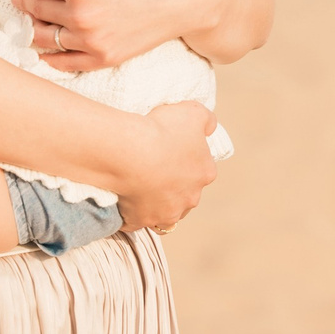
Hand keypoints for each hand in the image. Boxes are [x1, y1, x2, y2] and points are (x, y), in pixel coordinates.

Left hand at [16, 0, 225, 71]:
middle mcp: (81, 16)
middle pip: (36, 10)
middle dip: (24, 1)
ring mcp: (92, 40)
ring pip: (45, 38)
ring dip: (32, 29)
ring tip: (31, 20)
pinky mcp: (104, 58)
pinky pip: (65, 63)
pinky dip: (49, 57)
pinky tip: (44, 50)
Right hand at [115, 101, 217, 229]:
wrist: (130, 152)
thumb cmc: (162, 130)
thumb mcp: (192, 112)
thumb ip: (207, 120)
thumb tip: (210, 128)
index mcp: (205, 173)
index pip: (201, 170)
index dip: (187, 161)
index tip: (170, 151)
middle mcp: (189, 199)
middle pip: (185, 194)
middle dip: (174, 185)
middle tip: (154, 168)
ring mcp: (165, 213)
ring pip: (166, 212)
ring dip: (158, 203)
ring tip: (141, 188)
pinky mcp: (141, 221)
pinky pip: (137, 221)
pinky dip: (132, 215)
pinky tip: (124, 203)